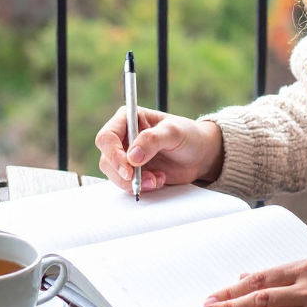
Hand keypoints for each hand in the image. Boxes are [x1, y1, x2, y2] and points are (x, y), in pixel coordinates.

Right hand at [95, 108, 223, 193]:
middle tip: (143, 179)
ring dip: (134, 182)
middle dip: (124, 173)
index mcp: (129, 118)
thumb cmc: (188, 135)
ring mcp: (127, 156)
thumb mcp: (174, 132)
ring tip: (157, 179)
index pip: (107, 136)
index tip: (129, 168)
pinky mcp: (134, 172)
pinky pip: (126, 184)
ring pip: (114, 174)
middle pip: (107, 159)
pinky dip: (140, 187)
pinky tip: (158, 180)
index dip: (113, 154)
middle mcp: (124, 137)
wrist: (200, 155)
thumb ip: (153, 139)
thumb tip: (132, 155)